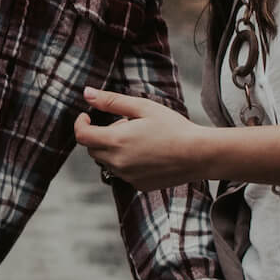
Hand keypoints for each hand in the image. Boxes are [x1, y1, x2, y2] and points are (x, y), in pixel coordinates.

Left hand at [73, 87, 212, 191]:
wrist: (198, 154)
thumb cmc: (173, 127)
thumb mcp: (142, 107)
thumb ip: (111, 101)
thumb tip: (86, 93)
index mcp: (115, 140)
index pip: (82, 135)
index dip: (80, 123)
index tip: (87, 116)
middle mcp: (117, 162)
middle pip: (93, 149)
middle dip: (99, 135)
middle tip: (124, 124)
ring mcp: (127, 177)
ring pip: (107, 162)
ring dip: (113, 149)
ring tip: (139, 138)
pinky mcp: (138, 185)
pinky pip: (123, 173)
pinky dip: (127, 162)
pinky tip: (148, 153)